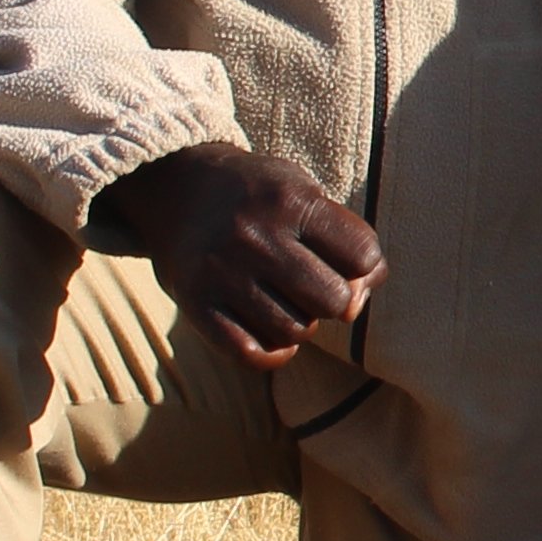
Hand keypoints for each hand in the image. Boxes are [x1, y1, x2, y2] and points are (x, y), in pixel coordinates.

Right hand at [109, 143, 383, 366]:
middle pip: (333, 301)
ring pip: (295, 331)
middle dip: (333, 299)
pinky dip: (272, 352)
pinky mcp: (195, 304)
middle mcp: (255, 237)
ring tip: (284, 299)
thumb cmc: (261, 198)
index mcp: (291, 202)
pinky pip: (251, 354)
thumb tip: (353, 309)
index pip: (363, 255)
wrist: (178, 187)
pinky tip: (269, 330)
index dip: (362, 264)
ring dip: (300, 324)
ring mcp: (222, 273)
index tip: (340, 257)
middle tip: (310, 284)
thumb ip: (347, 244)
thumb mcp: (307, 195)